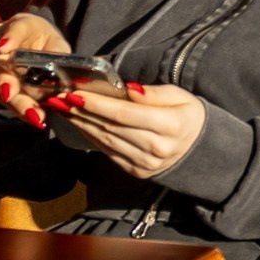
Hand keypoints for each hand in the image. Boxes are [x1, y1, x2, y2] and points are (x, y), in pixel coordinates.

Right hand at [0, 13, 70, 130]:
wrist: (23, 46)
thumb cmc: (44, 44)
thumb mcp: (56, 45)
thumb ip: (59, 56)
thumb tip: (69, 78)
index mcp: (23, 25)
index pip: (16, 28)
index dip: (10, 37)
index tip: (4, 48)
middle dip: (10, 84)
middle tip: (20, 100)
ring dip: (16, 102)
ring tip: (35, 116)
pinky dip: (15, 106)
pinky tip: (29, 116)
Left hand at [48, 82, 203, 180]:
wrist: (200, 148)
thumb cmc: (188, 116)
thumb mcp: (180, 96)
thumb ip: (153, 93)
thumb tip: (127, 89)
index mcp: (170, 126)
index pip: (125, 114)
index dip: (97, 104)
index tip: (75, 93)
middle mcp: (156, 148)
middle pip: (111, 127)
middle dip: (82, 112)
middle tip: (59, 98)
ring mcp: (145, 163)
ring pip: (106, 140)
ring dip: (81, 124)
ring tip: (64, 108)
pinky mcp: (137, 170)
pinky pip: (108, 152)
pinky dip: (91, 136)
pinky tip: (80, 123)